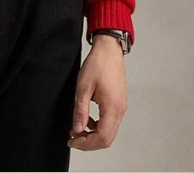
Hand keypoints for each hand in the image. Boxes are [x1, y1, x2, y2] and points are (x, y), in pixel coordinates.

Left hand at [67, 34, 127, 150]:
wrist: (109, 49)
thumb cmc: (98, 64)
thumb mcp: (83, 87)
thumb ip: (80, 111)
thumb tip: (77, 130)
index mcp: (112, 107)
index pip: (102, 137)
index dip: (86, 144)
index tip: (72, 141)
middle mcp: (120, 110)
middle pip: (107, 138)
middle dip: (89, 142)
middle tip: (73, 139)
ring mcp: (121, 106)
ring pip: (109, 131)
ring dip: (93, 134)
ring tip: (77, 128)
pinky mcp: (118, 102)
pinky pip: (110, 121)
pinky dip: (98, 125)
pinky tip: (87, 118)